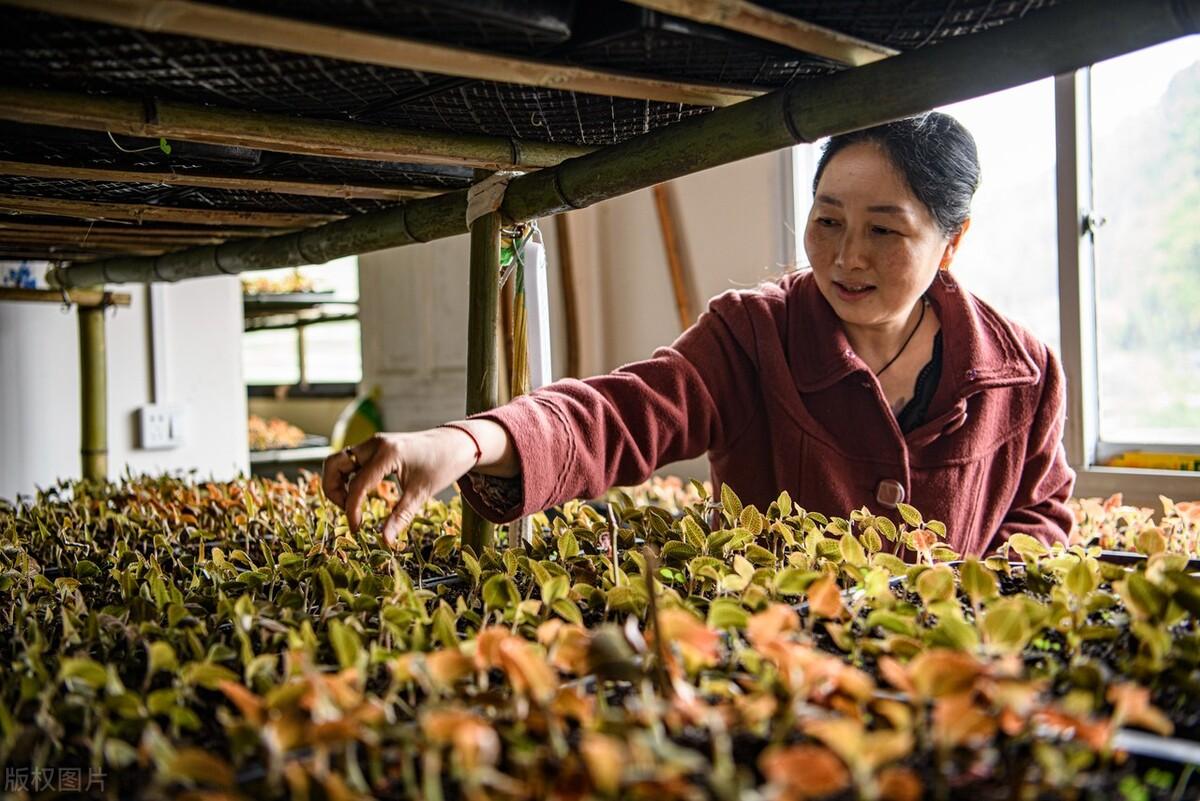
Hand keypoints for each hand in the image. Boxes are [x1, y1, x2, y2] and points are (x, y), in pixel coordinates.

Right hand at [322, 429, 478, 547]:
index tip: (356, 529)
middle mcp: (375, 444)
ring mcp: (373, 443)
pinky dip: (348, 477)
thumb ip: (401, 517)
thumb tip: (384, 542)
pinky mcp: (375, 447)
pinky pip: (351, 461)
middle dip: (333, 490)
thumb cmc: (442, 465)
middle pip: (334, 464)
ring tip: (352, 504)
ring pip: (339, 461)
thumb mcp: (422, 493)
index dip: (351, 510)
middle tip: (348, 511)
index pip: (357, 484)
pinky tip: (361, 494)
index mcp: (387, 453)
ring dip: (338, 483)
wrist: (456, 443)